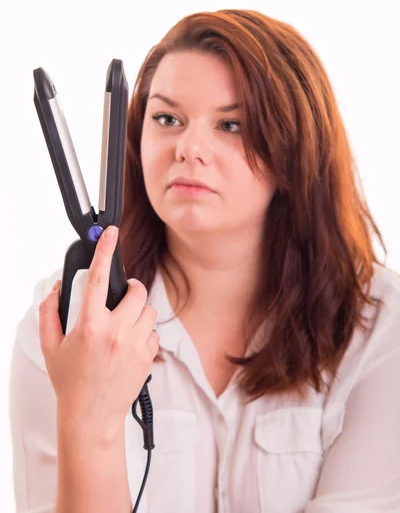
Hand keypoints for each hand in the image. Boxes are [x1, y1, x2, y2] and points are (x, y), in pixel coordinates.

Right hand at [39, 225, 159, 431]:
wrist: (92, 416)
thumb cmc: (70, 381)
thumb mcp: (50, 345)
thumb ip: (50, 312)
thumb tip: (58, 288)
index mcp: (90, 326)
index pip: (98, 278)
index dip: (105, 251)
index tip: (111, 234)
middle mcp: (116, 332)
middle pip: (136, 291)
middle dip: (130, 288)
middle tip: (121, 296)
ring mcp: (135, 345)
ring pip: (148, 310)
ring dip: (138, 311)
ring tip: (124, 323)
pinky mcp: (148, 357)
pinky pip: (154, 331)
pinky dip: (145, 331)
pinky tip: (131, 342)